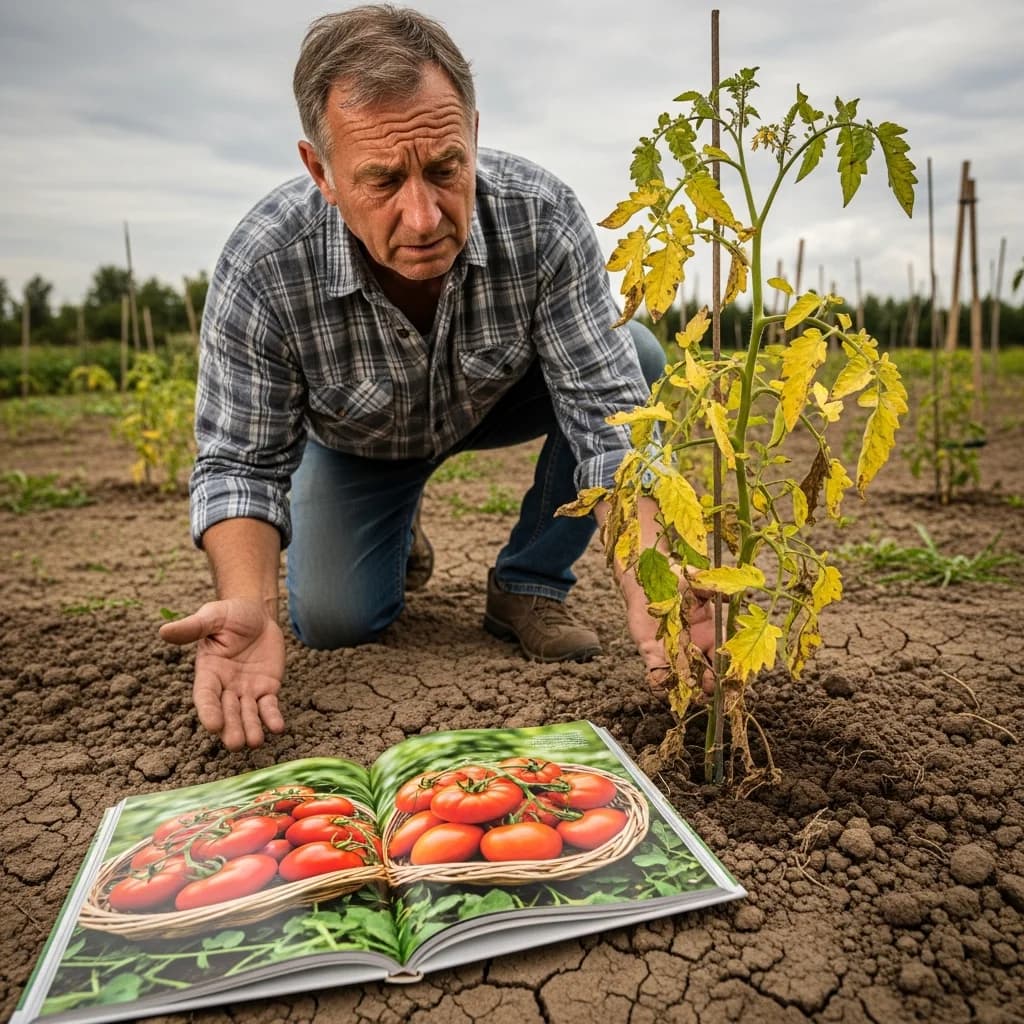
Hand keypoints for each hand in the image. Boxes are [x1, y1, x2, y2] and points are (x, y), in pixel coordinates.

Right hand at [159, 598, 285, 750]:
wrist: (257, 613)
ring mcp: (246, 690)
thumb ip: (192, 627)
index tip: (213, 726)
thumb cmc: (229, 615)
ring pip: (247, 714)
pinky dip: (273, 717)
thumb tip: (164, 631)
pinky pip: (269, 706)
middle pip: (227, 712)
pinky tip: (278, 727)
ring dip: (251, 728)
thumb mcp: (212, 616)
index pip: (205, 696)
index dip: (209, 711)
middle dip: (231, 727)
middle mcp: (225, 686)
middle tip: (236, 744)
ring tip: (255, 743)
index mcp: (208, 672)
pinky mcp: (267, 688)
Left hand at [620, 569, 717, 698]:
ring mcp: (674, 653)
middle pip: (707, 674)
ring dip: (687, 689)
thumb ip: (711, 589)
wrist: (647, 582)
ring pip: (685, 680)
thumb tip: (729, 594)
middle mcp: (695, 647)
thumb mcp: (696, 582)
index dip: (729, 669)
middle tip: (709, 688)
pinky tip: (658, 683)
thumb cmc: (675, 580)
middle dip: (710, 684)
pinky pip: (657, 674)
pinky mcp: (652, 654)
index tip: (731, 679)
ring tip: (688, 694)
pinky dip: (658, 683)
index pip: (724, 656)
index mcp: (710, 633)